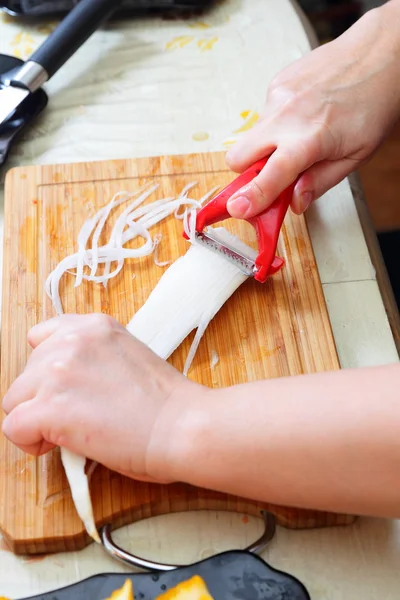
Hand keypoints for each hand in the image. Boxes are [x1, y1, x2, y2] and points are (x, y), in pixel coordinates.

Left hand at [1, 314, 197, 482]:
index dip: (49, 369)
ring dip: (35, 417)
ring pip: (14, 399)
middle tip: (77, 415)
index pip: (41, 338)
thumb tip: (70, 384)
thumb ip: (94, 357)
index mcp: (93, 326)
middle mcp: (71, 341)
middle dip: (43, 396)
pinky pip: (13, 428)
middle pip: (26, 372)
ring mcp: (58, 372)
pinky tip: (58, 444)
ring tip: (68, 431)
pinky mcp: (49, 408)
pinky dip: (30, 442)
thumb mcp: (128, 355)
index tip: (68, 388)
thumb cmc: (165, 402)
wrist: (182, 425)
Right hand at [225, 4, 399, 216]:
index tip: (237, 209)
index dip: (251, 197)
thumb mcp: (356, 156)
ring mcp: (277, 96)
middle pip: (238, 157)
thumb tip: (295, 202)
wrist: (380, 53)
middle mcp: (286, 117)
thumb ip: (320, 181)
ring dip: (267, 147)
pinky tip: (303, 115)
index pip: (269, 176)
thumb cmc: (374, 103)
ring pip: (252, 136)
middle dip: (247, 173)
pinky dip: (278, 125)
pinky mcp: (276, 83)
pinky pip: (265, 115)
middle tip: (272, 174)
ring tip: (301, 136)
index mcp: (308, 140)